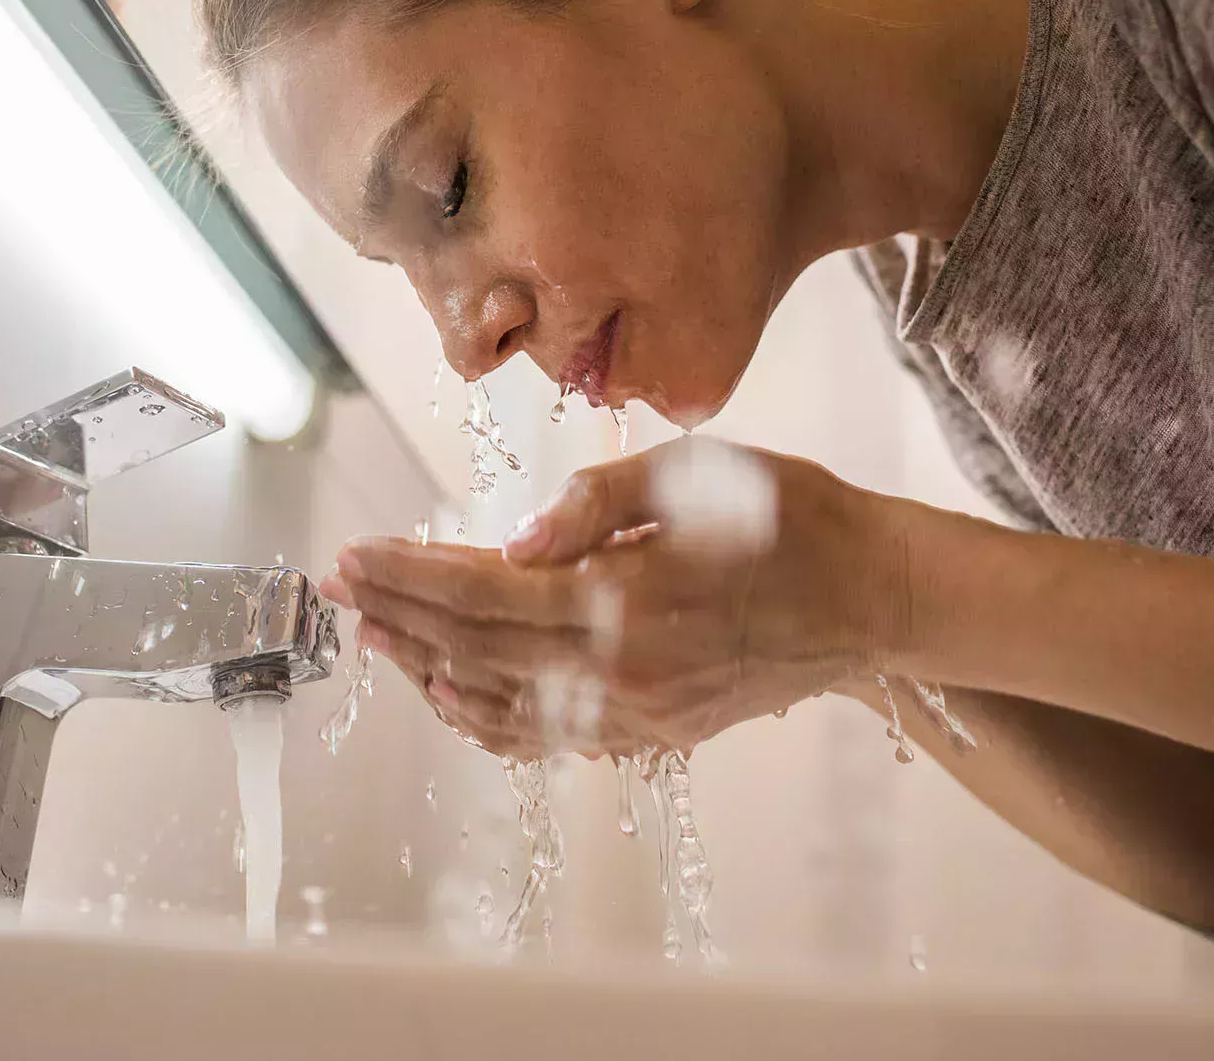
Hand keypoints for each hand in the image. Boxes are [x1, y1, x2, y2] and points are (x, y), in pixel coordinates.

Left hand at [318, 439, 921, 758]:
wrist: (875, 599)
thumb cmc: (793, 519)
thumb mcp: (698, 475)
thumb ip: (597, 504)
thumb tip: (513, 541)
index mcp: (626, 600)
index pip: (482, 592)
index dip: (408, 574)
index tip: (353, 553)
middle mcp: (622, 673)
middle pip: (475, 651)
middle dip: (398, 616)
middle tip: (339, 588)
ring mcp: (637, 714)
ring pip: (503, 704)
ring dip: (427, 669)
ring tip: (376, 636)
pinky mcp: (654, 733)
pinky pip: (548, 738)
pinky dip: (488, 720)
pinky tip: (451, 695)